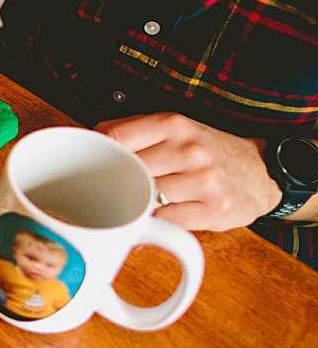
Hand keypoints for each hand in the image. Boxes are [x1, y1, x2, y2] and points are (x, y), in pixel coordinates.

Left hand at [96, 113, 283, 230]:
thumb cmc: (206, 152)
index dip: (96, 153)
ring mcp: (203, 181)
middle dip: (114, 182)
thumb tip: (85, 140)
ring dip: (135, 204)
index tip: (87, 164)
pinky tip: (158, 215)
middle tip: (108, 188)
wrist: (261, 173)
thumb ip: (132, 132)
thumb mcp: (174, 130)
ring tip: (139, 201)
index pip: (115, 136)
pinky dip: (154, 222)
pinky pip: (164, 221)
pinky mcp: (213, 210)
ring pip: (144, 199)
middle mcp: (189, 150)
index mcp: (173, 125)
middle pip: (126, 171)